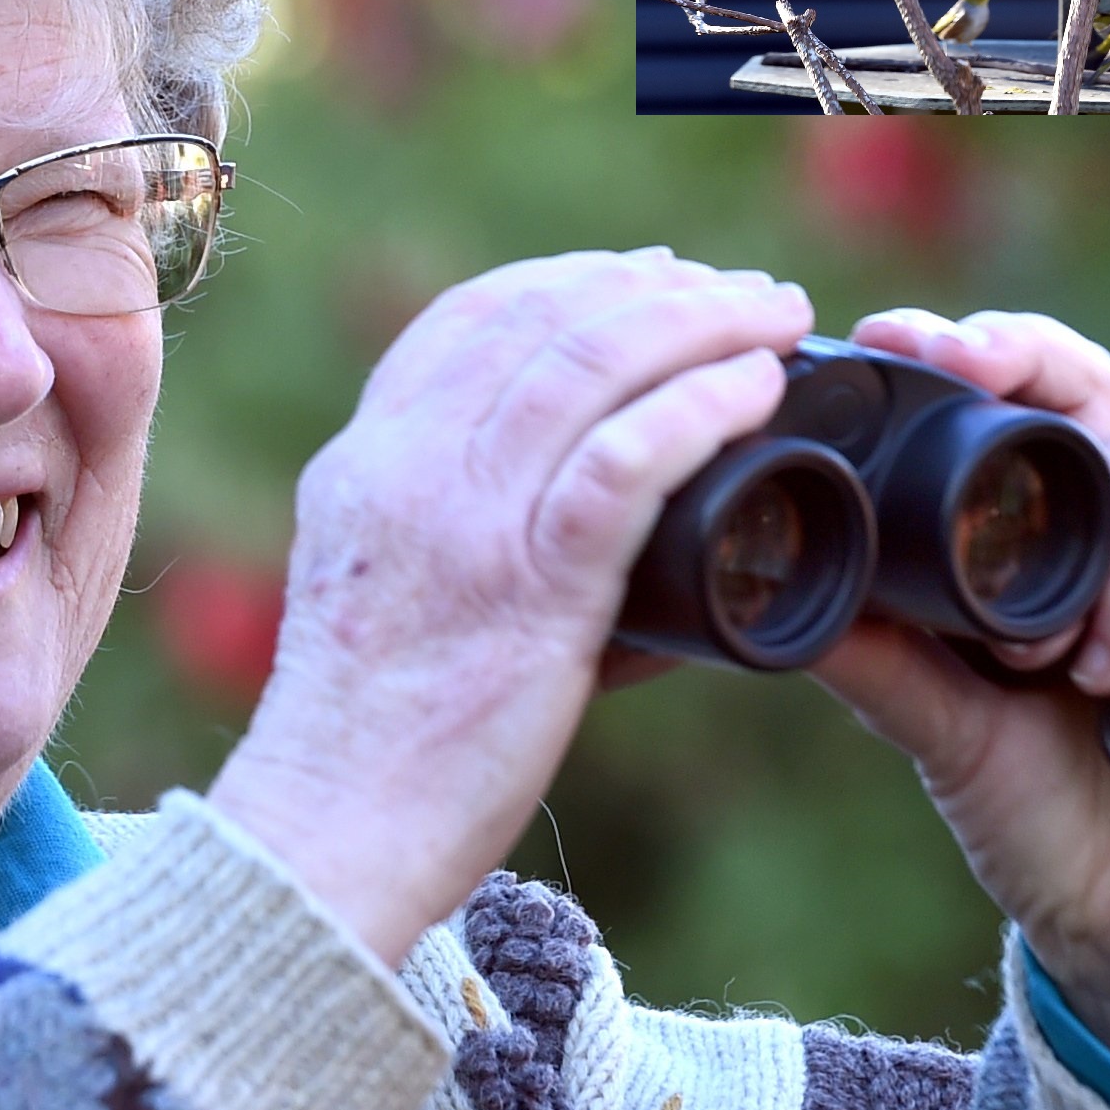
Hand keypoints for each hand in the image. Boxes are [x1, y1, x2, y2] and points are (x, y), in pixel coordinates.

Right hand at [209, 251, 812, 966]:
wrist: (331, 834)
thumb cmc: (371, 745)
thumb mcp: (378, 598)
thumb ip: (450, 539)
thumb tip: (578, 526)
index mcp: (364, 462)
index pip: (468, 317)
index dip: (571, 279)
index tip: (652, 275)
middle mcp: (406, 467)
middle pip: (543, 320)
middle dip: (659, 287)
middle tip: (743, 291)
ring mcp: (465, 521)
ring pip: (593, 366)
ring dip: (703, 324)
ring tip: (777, 317)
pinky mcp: (530, 586)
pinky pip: (629, 461)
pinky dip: (702, 408)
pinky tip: (758, 390)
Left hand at [810, 308, 1109, 1091]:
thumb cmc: (1039, 805)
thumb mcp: (937, 725)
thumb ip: (872, 654)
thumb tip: (762, 582)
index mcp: (1047, 524)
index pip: (1026, 393)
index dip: (975, 347)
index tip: (893, 337)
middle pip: (1102, 398)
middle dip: (1035, 371)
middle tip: (967, 376)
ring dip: (1096, 535)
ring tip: (1033, 645)